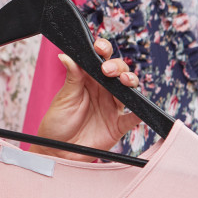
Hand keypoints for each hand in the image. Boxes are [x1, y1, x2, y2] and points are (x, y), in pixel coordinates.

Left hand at [34, 38, 141, 160]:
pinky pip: (133, 118)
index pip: (99, 60)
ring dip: (129, 81)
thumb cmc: (57, 122)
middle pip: (118, 71)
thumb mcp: (64, 98)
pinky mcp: (118, 125)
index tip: (100, 47)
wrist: (58, 150)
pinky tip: (140, 110)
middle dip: (117, 66)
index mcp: (87, 80)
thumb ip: (71, 77)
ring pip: (129, 89)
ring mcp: (112, 107)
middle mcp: (103, 91)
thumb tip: (66, 55)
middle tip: (106, 70)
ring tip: (123, 80)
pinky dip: (140, 113)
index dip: (103, 50)